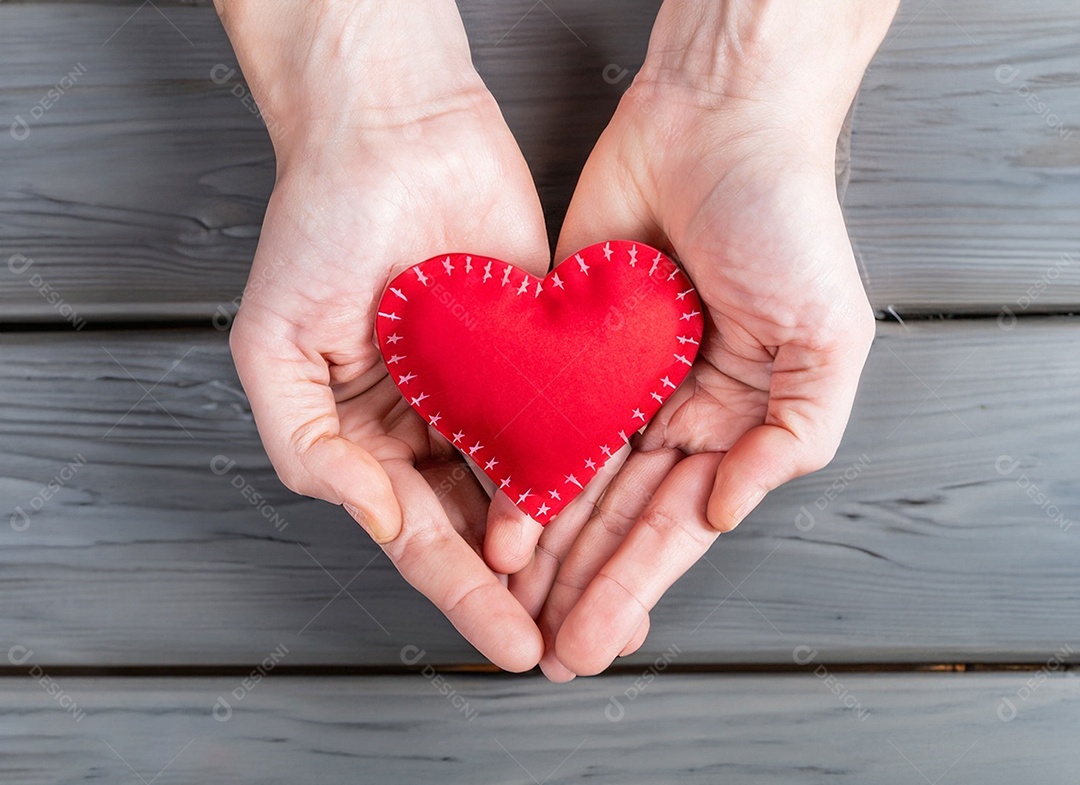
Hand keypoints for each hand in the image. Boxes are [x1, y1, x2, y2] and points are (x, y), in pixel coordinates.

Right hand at [219, 0, 554, 670]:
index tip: (511, 646)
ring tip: (608, 603)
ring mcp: (487, 390)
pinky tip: (619, 515)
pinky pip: (566, 420)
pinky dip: (588, 471)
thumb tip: (370, 513)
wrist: (392, 132)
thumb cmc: (319, 225)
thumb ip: (306, 443)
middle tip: (570, 647)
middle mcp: (430, 424)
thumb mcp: (273, 347)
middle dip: (524, 593)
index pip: (420, 535)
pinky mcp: (538, 351)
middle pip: (482, 528)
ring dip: (567, 549)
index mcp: (365, 436)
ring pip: (532, 488)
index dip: (464, 595)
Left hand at [481, 0, 898, 679]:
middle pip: (618, 518)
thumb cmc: (785, 221)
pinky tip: (499, 526)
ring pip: (572, 482)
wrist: (715, 126)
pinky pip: (536, 419)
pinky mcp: (563, 341)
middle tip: (550, 650)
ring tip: (515, 607)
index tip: (601, 641)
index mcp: (735, 419)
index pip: (677, 523)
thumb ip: (793, 436)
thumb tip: (727, 514)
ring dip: (547, 550)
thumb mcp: (827, 338)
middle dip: (584, 587)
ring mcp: (614, 379)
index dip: (637, 585)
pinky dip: (519, 474)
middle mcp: (671, 410)